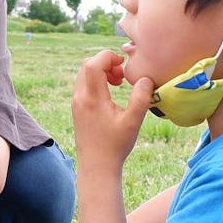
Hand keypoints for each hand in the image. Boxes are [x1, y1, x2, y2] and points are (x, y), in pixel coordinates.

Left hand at [72, 50, 153, 171]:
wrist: (96, 166)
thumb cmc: (115, 146)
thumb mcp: (133, 122)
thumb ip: (141, 98)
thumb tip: (145, 78)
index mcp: (92, 98)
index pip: (93, 63)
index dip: (109, 56)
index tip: (124, 65)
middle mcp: (80, 97)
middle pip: (87, 65)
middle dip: (105, 63)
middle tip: (122, 76)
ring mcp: (76, 103)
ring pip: (84, 74)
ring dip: (101, 71)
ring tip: (118, 83)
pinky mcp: (77, 109)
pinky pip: (83, 85)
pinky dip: (96, 81)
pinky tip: (111, 94)